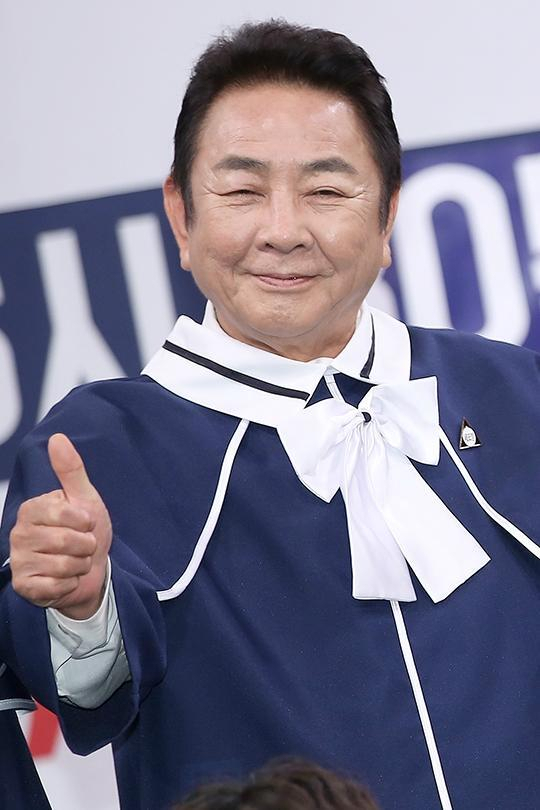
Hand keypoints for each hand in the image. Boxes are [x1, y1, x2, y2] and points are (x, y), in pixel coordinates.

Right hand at [9, 433, 111, 618]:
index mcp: (31, 509)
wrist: (91, 570)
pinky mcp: (24, 586)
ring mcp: (19, 561)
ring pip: (63, 565)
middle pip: (65, 541)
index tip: (85, 523)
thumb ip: (71, 469)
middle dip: (86, 546)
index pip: (63, 513)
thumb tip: (57, 437)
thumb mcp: (84, 498)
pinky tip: (67, 579)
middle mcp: (19, 533)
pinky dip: (71, 583)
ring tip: (76, 561)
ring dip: (80, 565)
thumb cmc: (85, 531)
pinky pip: (56, 586)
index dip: (84, 521)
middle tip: (83, 546)